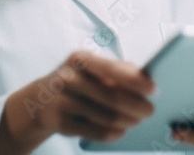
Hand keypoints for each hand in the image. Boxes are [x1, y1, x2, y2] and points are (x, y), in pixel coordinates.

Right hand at [0, 50, 155, 153]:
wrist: (39, 100)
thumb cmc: (77, 80)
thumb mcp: (91, 67)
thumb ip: (118, 69)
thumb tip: (146, 78)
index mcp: (79, 58)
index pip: (112, 69)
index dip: (136, 81)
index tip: (154, 90)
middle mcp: (68, 78)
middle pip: (113, 97)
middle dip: (138, 106)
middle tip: (150, 111)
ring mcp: (62, 101)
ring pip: (107, 117)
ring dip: (128, 121)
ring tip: (137, 120)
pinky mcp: (61, 123)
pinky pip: (96, 132)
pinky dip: (114, 133)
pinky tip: (121, 130)